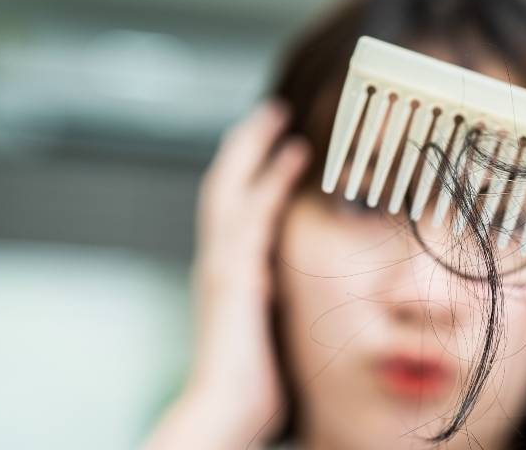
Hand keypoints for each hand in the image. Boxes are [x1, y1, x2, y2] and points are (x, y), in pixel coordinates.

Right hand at [149, 102, 308, 447]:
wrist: (224, 413)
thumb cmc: (253, 390)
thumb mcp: (272, 338)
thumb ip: (281, 311)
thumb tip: (306, 307)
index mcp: (229, 277)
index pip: (236, 212)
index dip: (253, 177)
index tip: (276, 148)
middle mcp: (219, 264)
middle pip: (224, 188)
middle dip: (245, 148)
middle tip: (271, 112)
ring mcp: (222, 267)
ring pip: (232, 190)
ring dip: (254, 150)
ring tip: (277, 116)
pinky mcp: (235, 276)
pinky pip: (253, 215)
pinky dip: (271, 180)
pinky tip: (292, 156)